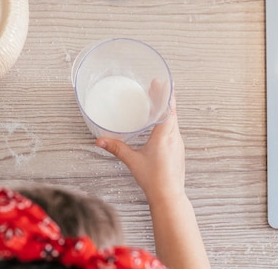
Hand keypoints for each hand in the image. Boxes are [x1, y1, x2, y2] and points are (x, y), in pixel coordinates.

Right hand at [96, 89, 184, 204]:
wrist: (169, 196)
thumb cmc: (154, 179)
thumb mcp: (132, 160)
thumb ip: (116, 148)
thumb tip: (100, 140)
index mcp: (164, 135)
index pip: (168, 108)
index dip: (165, 94)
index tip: (162, 82)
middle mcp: (174, 137)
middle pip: (171, 111)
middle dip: (164, 97)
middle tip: (156, 86)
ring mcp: (178, 144)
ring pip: (173, 120)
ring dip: (166, 108)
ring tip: (157, 101)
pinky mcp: (177, 150)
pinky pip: (173, 130)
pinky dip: (167, 121)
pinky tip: (159, 123)